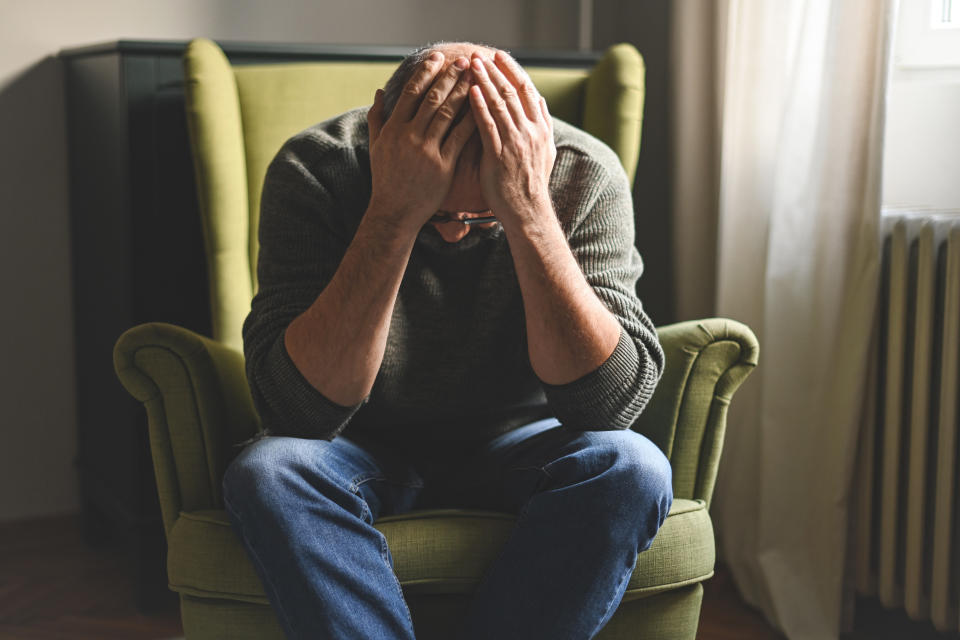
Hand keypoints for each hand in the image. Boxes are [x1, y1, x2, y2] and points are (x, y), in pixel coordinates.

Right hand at [366, 52, 476, 231]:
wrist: (395, 212)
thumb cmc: (386, 179)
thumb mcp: (376, 147)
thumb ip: (377, 118)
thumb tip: (380, 92)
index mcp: (393, 128)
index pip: (411, 92)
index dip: (426, 72)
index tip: (439, 58)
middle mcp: (409, 136)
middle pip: (432, 98)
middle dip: (450, 76)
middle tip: (465, 61)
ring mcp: (426, 150)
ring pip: (447, 114)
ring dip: (463, 93)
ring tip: (476, 78)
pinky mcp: (443, 165)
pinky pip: (460, 138)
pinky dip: (471, 120)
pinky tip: (482, 108)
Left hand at [468, 50, 556, 228]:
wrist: (528, 211)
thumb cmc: (531, 183)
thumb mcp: (546, 151)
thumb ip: (543, 124)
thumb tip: (539, 101)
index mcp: (541, 128)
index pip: (527, 90)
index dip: (512, 70)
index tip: (499, 56)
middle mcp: (530, 132)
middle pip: (511, 92)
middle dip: (494, 71)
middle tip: (479, 55)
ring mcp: (515, 143)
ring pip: (500, 104)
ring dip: (485, 82)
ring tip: (471, 66)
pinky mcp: (499, 155)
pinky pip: (488, 126)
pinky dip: (480, 107)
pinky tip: (470, 93)